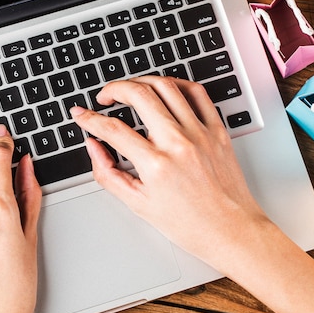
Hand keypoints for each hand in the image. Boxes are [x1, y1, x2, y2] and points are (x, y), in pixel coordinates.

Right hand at [70, 76, 268, 262]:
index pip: (112, 129)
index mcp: (156, 165)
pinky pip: (197, 93)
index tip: (81, 114)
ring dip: (141, 81)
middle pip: (139, 94)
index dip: (89, 118)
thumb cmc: (189, 224)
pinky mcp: (217, 130)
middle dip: (113, 89)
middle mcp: (179, 143)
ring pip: (166, 86)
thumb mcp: (138, 204)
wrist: (232, 232)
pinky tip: (164, 89)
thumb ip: (108, 173)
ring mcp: (200, 133)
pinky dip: (176, 84)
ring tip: (130, 89)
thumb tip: (94, 146)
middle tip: (105, 97)